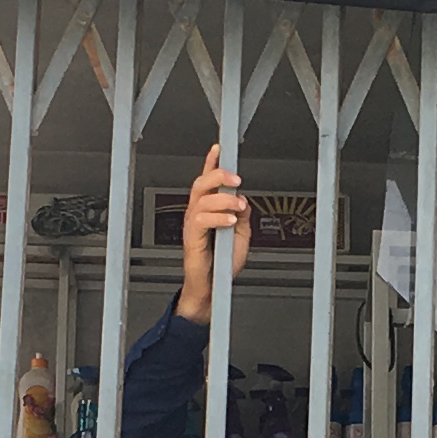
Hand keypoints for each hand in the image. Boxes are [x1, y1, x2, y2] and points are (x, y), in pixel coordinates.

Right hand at [176, 145, 248, 319]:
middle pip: (202, 183)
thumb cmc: (222, 265)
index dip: (211, 162)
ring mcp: (193, 225)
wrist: (212, 289)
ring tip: (238, 206)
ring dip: (224, 199)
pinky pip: (202, 220)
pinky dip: (219, 217)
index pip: (207, 180)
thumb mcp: (240, 236)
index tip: (219, 148)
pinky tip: (230, 221)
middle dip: (219, 175)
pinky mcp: (192, 238)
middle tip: (237, 180)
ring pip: (202, 198)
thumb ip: (243, 217)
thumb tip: (244, 200)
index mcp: (207, 210)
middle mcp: (197, 213)